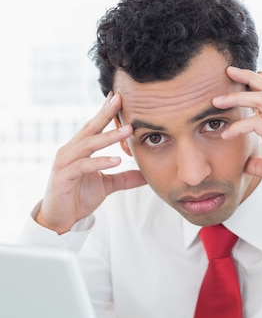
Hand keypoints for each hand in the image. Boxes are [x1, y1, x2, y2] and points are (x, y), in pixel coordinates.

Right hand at [36, 93, 145, 233]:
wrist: (59, 219)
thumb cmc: (78, 198)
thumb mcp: (107, 185)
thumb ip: (124, 178)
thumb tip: (145, 175)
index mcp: (79, 150)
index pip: (93, 127)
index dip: (105, 112)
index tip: (118, 97)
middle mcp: (70, 151)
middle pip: (90, 129)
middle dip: (105, 113)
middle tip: (120, 99)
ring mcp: (65, 163)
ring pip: (88, 145)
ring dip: (108, 137)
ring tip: (127, 130)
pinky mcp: (63, 177)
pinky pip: (84, 166)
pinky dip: (100, 162)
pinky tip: (116, 160)